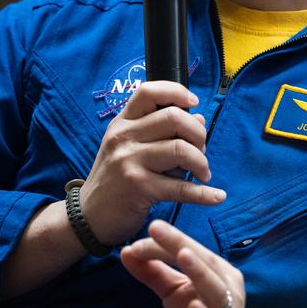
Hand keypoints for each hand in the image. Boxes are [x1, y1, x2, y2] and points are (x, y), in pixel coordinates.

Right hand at [81, 81, 224, 245]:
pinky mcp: (139, 187)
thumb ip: (162, 131)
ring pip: (182, 149)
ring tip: (202, 173)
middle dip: (198, 133)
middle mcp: (124, 137)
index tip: (194, 104)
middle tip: (201, 150)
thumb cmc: (117, 178)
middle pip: (174, 117)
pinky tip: (217, 196)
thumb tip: (200, 120)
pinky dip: (205, 193)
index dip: (177, 93)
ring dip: (201, 162)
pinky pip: (182, 187)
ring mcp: (129, 161)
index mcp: (122, 123)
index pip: (149, 92)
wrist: (89, 216)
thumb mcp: (130, 147)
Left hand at [121, 219, 249, 307]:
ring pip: (213, 288)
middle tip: (156, 226)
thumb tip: (127, 250)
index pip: (192, 250)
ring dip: (198, 271)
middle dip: (180, 243)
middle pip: (203, 261)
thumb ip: (154, 272)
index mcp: (217, 271)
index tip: (147, 229)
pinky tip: (193, 306)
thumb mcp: (174, 293)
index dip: (169, 240)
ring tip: (182, 254)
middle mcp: (226, 286)